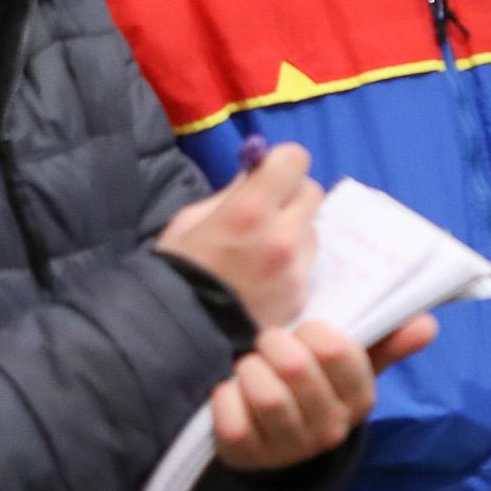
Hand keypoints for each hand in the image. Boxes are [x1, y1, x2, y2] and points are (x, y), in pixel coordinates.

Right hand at [155, 142, 320, 329]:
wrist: (179, 330)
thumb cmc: (177, 268)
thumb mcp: (192, 219)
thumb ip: (232, 193)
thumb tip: (257, 172)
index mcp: (250, 209)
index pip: (295, 159)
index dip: (282, 162)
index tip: (269, 172)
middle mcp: (283, 235)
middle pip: (313, 192)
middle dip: (292, 193)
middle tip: (270, 208)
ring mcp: (297, 268)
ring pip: (313, 229)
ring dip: (296, 229)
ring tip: (266, 246)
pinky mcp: (302, 294)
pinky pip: (308, 263)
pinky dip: (295, 261)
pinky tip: (269, 274)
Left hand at [209, 315, 434, 469]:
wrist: (274, 441)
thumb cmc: (314, 387)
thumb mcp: (351, 365)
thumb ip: (386, 341)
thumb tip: (428, 325)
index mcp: (360, 399)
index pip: (338, 350)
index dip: (313, 332)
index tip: (304, 333)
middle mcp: (331, 429)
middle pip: (295, 366)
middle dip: (273, 343)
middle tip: (269, 344)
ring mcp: (290, 448)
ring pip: (264, 393)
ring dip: (248, 369)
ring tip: (250, 368)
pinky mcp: (248, 457)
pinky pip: (232, 417)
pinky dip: (225, 396)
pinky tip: (233, 394)